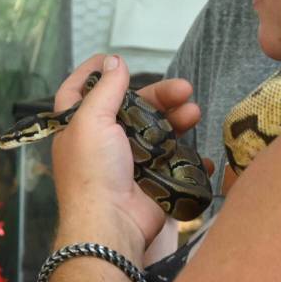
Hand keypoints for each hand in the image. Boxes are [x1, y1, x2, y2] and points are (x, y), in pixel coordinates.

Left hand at [52, 55, 185, 260]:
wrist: (112, 223)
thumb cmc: (93, 170)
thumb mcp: (91, 120)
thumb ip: (105, 89)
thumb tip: (112, 61)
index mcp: (78, 126)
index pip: (78, 92)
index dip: (91, 73)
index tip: (110, 58)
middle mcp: (101, 142)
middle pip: (131, 108)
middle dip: (158, 96)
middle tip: (184, 90)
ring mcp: (128, 161)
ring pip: (157, 131)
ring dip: (177, 119)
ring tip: (194, 113)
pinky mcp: (151, 180)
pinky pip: (174, 162)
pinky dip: (190, 157)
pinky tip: (203, 153)